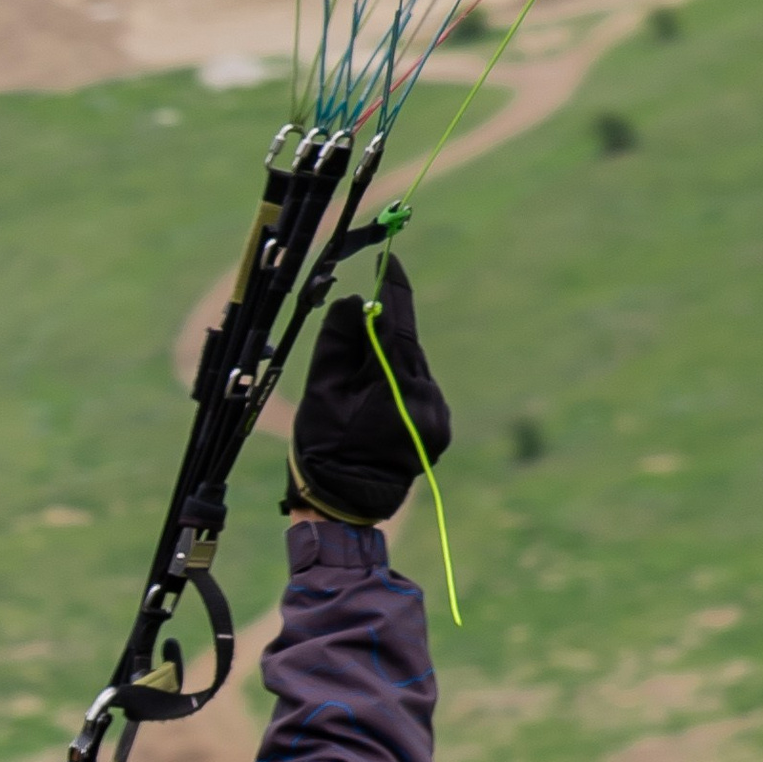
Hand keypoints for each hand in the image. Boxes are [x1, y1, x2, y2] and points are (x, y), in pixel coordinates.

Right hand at [288, 260, 450, 525]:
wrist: (345, 501)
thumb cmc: (324, 446)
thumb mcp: (322, 391)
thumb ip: (339, 343)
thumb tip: (355, 303)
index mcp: (395, 388)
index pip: (396, 325)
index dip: (393, 290)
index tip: (390, 260)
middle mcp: (425, 399)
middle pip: (405, 346)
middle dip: (382, 333)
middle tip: (354, 331)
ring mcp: (437, 415)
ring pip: (413, 368)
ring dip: (389, 364)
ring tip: (358, 393)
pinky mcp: (440, 426)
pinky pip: (419, 389)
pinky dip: (399, 385)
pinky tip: (376, 406)